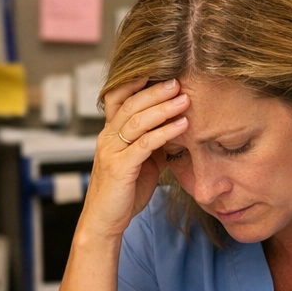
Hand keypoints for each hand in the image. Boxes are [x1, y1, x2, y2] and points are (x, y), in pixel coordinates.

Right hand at [79, 77, 189, 240]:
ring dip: (163, 108)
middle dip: (156, 90)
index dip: (135, 82)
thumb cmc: (125, 192)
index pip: (118, 98)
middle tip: (179, 81)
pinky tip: (182, 125)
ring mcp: (112, 151)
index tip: (158, 69)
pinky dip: (165, 132)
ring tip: (185, 99)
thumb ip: (154, 144)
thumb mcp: (142, 163)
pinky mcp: (120, 167)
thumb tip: (177, 128)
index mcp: (110, 134)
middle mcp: (107, 138)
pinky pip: (144, 144)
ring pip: (137, 121)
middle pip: (131, 104)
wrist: (106, 221)